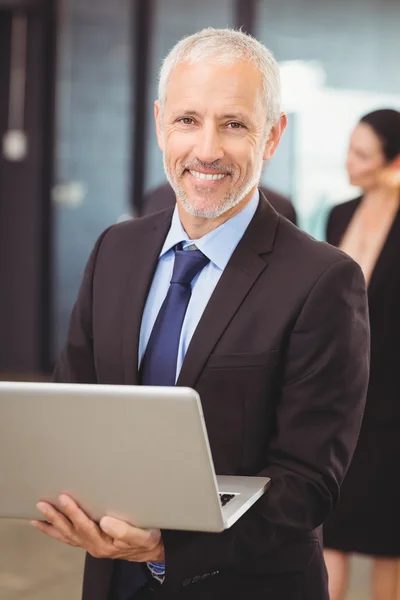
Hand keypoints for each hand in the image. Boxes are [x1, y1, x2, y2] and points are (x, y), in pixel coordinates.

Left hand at [31, 494, 164, 561]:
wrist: (150, 550)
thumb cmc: (147, 539)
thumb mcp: (143, 535)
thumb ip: (125, 530)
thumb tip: (105, 521)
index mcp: (105, 543)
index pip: (86, 526)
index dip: (74, 512)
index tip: (64, 499)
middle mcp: (94, 546)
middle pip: (71, 531)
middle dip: (56, 516)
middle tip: (43, 503)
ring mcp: (90, 545)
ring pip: (66, 535)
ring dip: (51, 524)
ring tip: (38, 512)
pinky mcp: (89, 541)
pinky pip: (68, 538)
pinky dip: (55, 531)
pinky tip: (46, 523)